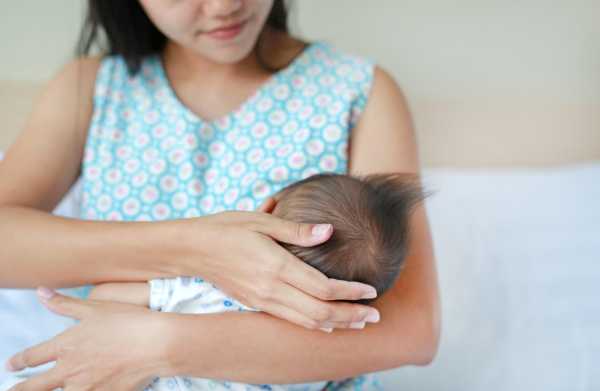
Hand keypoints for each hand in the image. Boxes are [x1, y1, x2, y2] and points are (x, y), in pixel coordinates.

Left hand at [4, 287, 168, 390]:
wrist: (157, 343)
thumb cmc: (128, 321)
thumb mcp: (95, 308)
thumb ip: (64, 304)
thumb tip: (40, 292)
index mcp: (66, 346)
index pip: (31, 357)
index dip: (18, 361)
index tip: (11, 365)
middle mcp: (70, 370)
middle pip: (33, 387)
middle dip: (19, 389)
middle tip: (11, 390)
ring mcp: (86, 387)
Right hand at [179, 197, 380, 331]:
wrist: (192, 250)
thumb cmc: (227, 228)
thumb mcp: (261, 221)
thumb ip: (297, 230)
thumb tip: (329, 230)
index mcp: (276, 266)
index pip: (322, 287)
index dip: (350, 292)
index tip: (371, 290)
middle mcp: (271, 289)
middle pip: (320, 311)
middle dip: (351, 315)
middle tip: (376, 316)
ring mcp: (262, 301)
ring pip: (307, 322)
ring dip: (336, 324)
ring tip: (359, 323)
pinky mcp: (256, 304)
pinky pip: (291, 321)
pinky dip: (314, 324)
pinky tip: (327, 323)